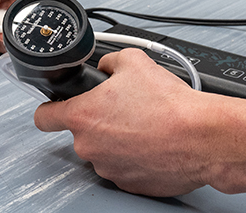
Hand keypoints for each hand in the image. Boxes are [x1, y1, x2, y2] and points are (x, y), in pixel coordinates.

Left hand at [34, 49, 226, 196]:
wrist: (202, 138)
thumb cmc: (170, 105)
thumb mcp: (133, 61)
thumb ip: (109, 62)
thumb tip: (106, 67)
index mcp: (83, 116)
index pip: (44, 118)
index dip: (49, 109)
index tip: (53, 108)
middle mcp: (90, 147)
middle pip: (82, 132)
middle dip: (99, 121)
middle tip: (124, 109)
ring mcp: (109, 169)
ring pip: (104, 150)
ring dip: (117, 140)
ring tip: (144, 125)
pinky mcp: (129, 184)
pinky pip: (124, 167)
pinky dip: (134, 156)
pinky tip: (153, 142)